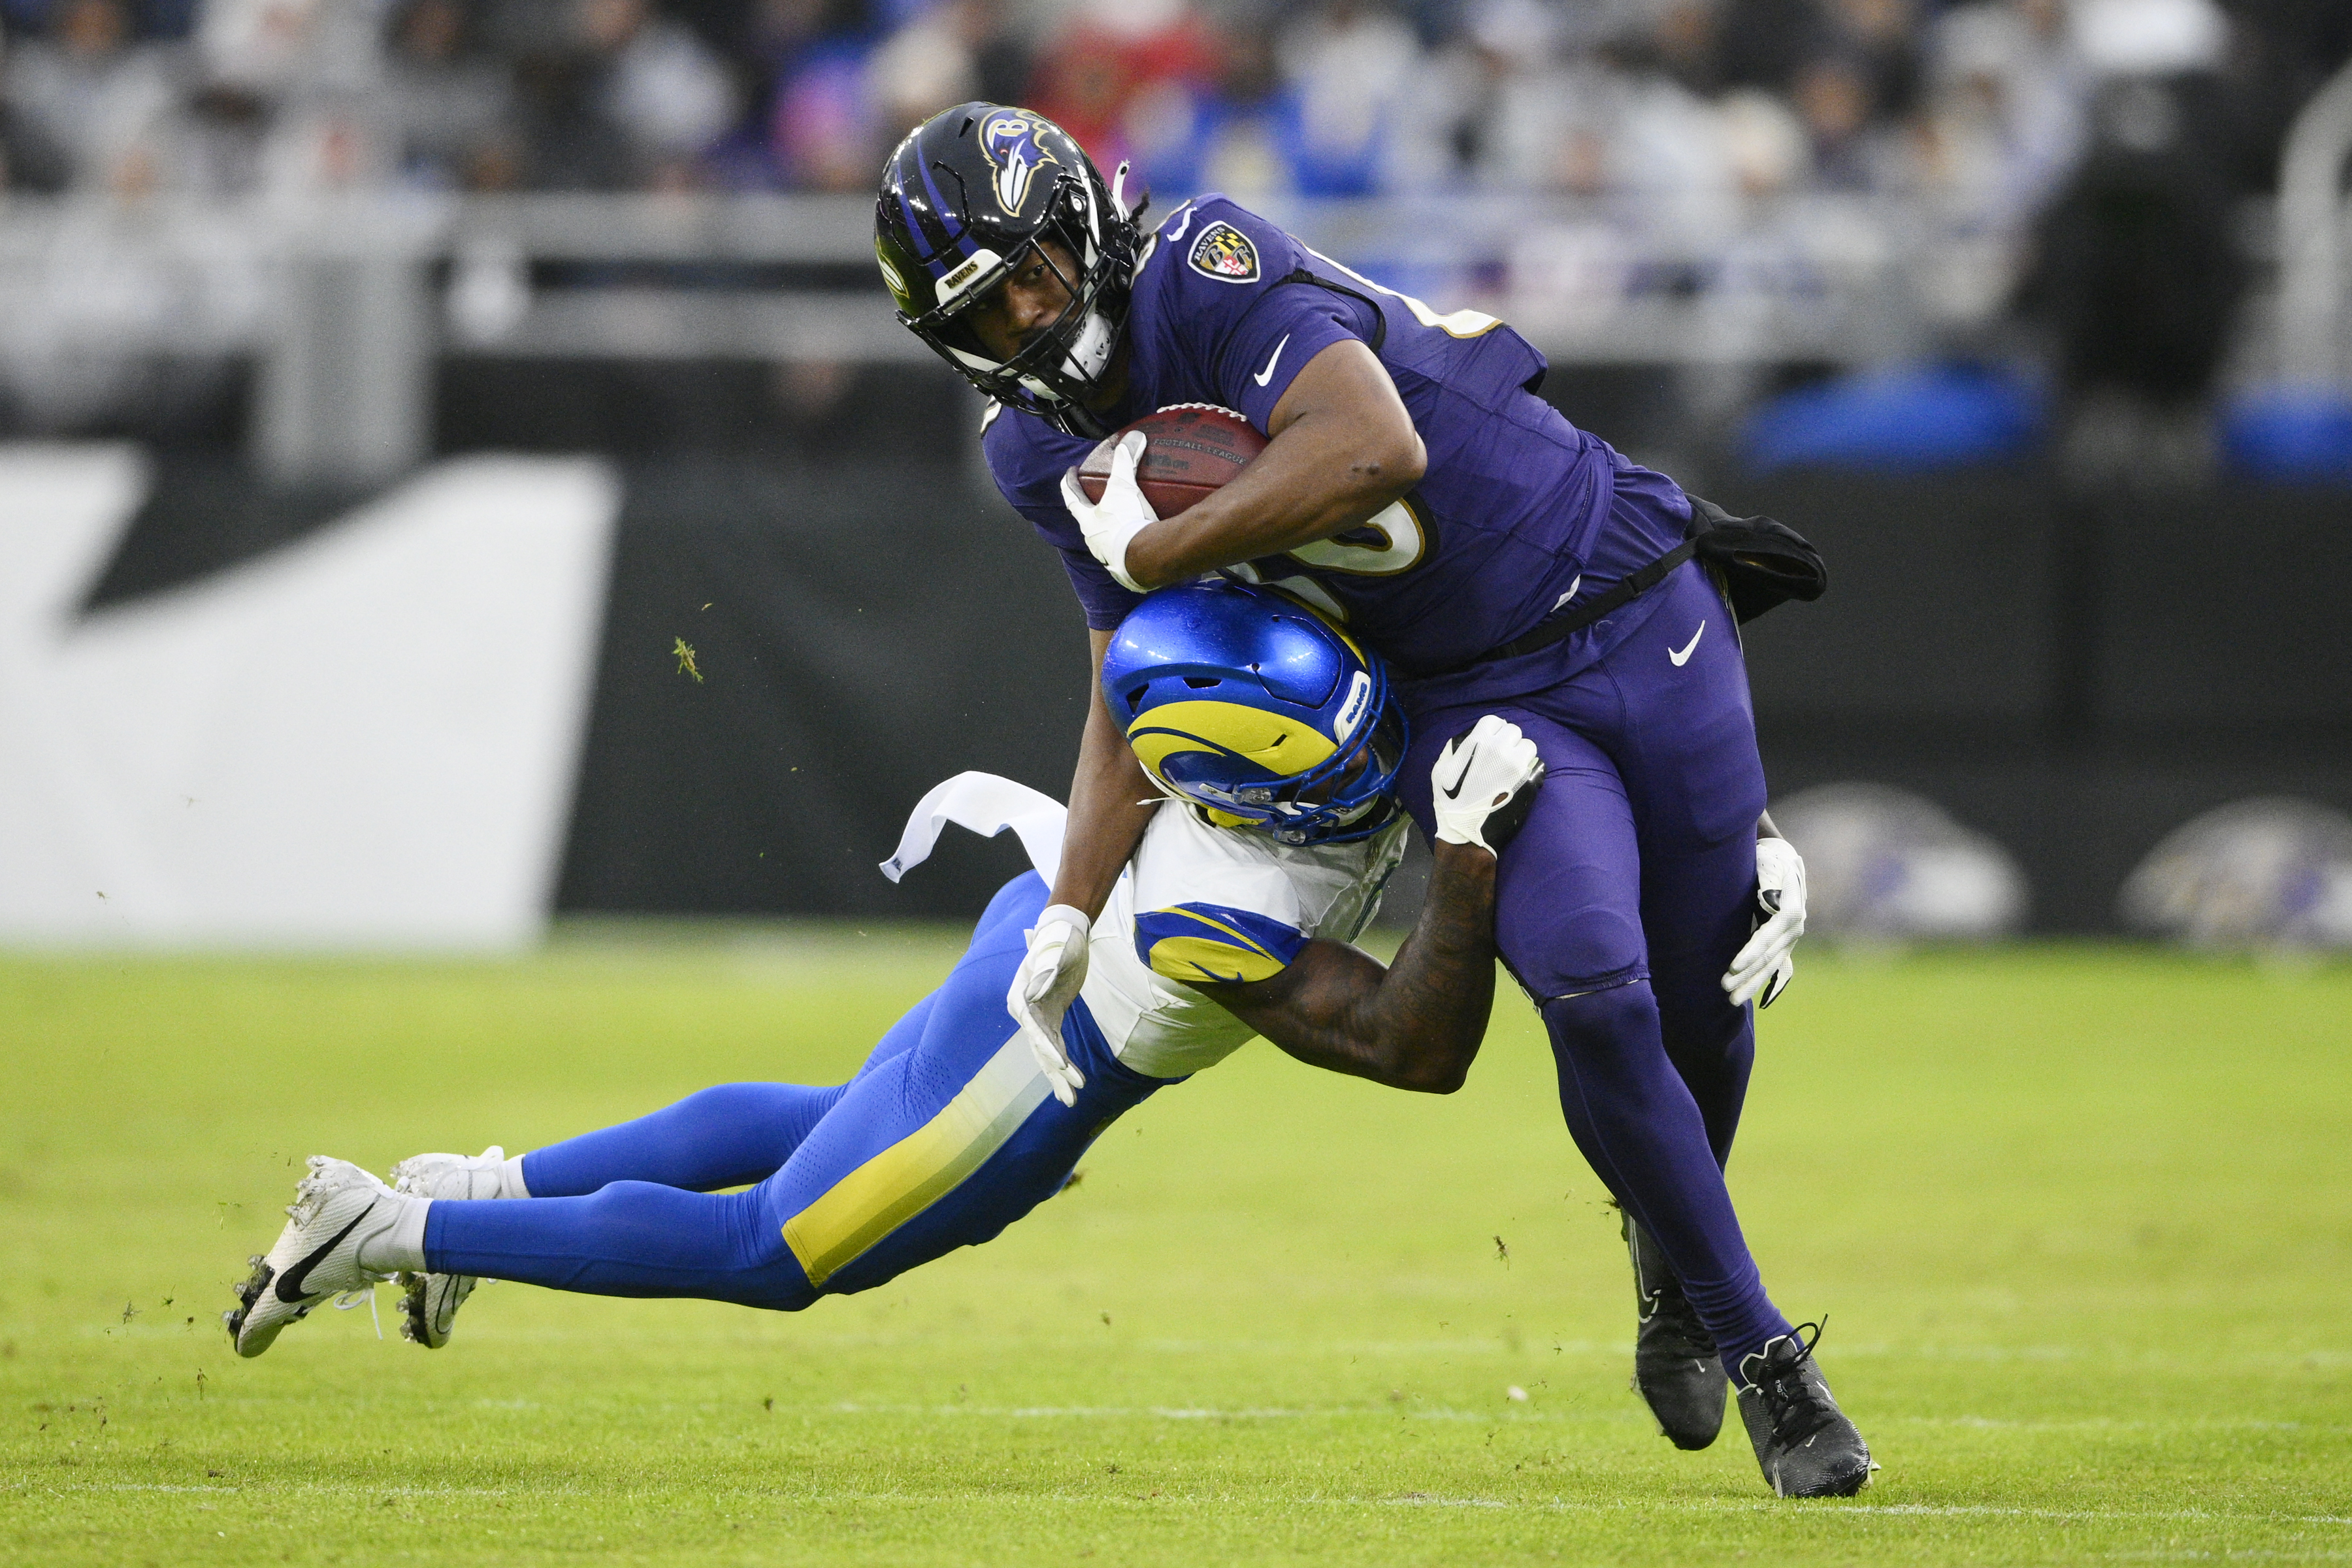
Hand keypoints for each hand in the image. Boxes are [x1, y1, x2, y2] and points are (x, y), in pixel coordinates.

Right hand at [1007, 904, 1091, 1104]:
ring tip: (1072, 1100)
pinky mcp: (1051, 1018)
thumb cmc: (1059, 938)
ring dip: (1059, 1077)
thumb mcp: (1055, 950)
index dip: (1047, 1048)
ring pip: (1046, 1053)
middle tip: (1072, 1097)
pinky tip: (1071, 1082)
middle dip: (1056, 1073)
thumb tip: (1039, 987)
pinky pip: (1055, 1047)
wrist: (1064, 930)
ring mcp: (1037, 1017)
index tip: (1062, 1064)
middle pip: (1039, 1048)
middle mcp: (1024, 1011)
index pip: (1033, 1029)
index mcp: (1020, 998)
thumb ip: (1047, 968)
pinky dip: (1063, 1064)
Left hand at [1060, 431, 1156, 592]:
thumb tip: (1134, 437)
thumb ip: (1126, 461)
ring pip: (1106, 544)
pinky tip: (1142, 546)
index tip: (1070, 473)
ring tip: (1123, 523)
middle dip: (1091, 511)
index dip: (1070, 484)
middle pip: (1087, 523)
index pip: (1072, 499)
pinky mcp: (1127, 573)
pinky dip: (1131, 551)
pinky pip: (1127, 559)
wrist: (1145, 560)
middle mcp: (1094, 543)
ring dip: (1111, 534)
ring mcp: (1109, 560)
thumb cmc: (1127, 523)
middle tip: (1099, 499)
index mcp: (1088, 522)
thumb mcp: (1124, 488)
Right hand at [1429, 715, 1544, 855]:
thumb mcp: (1440, 770)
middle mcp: (1501, 749)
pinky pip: (1537, 766)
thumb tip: (1467, 738)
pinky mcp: (1530, 782)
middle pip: (1514, 731)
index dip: (1493, 732)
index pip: (1495, 721)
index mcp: (1478, 742)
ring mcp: (1518, 766)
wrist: (1468, 834)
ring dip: (1521, 754)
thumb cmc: (1450, 802)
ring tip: (1512, 769)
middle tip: (1500, 758)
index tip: (1491, 744)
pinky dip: (1531, 770)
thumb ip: (1454, 748)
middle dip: (1508, 742)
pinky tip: (1520, 780)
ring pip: (1529, 746)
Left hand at [1723, 835, 1805, 1007]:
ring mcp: (1790, 937)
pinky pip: (1775, 966)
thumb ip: (1771, 879)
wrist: (1781, 857)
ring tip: (1731, 998)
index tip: (1733, 967)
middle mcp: (1794, 927)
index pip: (1769, 936)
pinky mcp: (1783, 942)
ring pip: (1771, 965)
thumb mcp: (1769, 863)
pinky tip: (1751, 997)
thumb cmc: (1769, 859)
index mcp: (1791, 910)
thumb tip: (1771, 894)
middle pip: (1769, 956)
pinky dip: (1762, 981)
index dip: (1752, 953)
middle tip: (1725, 989)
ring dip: (1751, 982)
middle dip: (1747, 975)